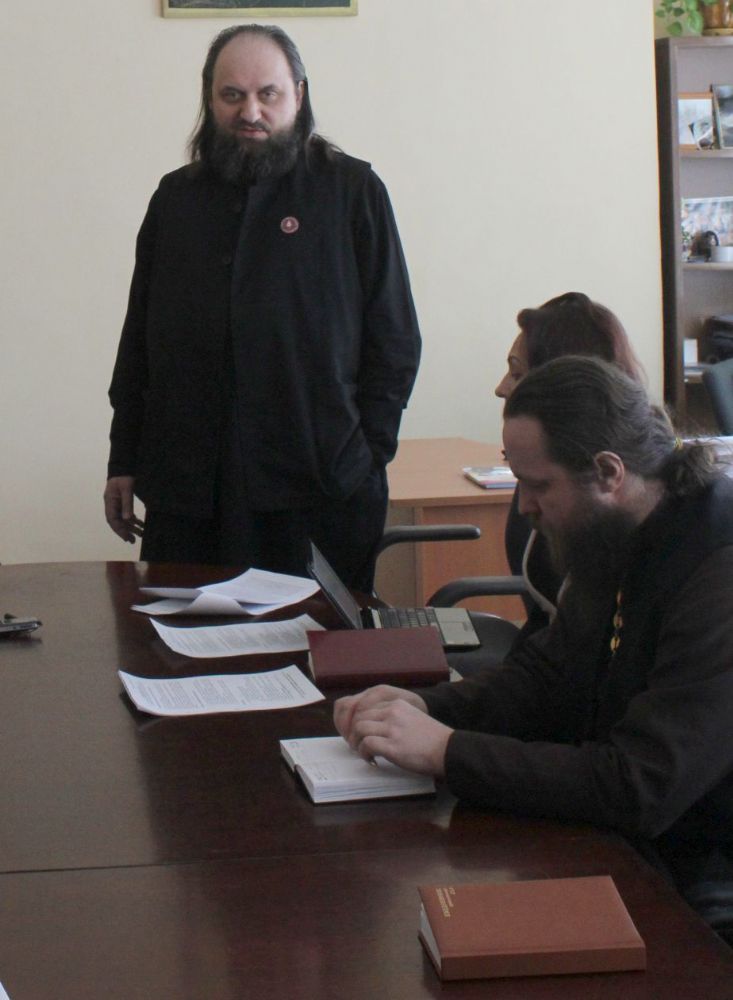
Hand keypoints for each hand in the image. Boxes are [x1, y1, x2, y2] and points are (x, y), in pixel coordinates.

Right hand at [104, 476, 143, 542]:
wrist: (124, 466)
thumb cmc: (124, 477)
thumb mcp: (127, 490)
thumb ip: (127, 504)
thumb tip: (127, 519)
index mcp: (110, 502)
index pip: (112, 520)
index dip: (119, 530)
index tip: (127, 538)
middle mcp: (112, 505)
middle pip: (117, 522)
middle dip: (125, 532)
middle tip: (133, 541)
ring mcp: (117, 504)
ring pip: (123, 519)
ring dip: (131, 527)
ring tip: (140, 535)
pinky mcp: (123, 502)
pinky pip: (127, 514)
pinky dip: (134, 520)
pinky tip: (141, 525)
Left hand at [334, 686, 451, 776]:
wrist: (447, 750)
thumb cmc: (432, 738)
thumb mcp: (412, 717)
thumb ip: (395, 717)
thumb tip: (375, 727)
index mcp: (397, 703)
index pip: (367, 706)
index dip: (361, 721)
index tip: (363, 733)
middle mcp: (393, 712)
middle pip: (360, 716)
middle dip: (355, 732)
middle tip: (360, 745)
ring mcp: (392, 728)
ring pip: (359, 728)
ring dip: (357, 743)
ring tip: (365, 753)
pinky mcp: (392, 746)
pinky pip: (366, 744)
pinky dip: (364, 753)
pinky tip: (373, 760)